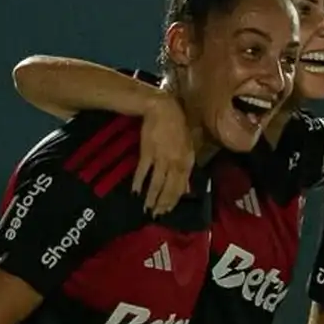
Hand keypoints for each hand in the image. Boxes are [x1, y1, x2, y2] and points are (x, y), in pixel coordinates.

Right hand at [132, 93, 194, 215]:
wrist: (163, 108)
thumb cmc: (177, 126)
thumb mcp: (188, 147)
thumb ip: (187, 169)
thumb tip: (187, 189)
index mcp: (187, 161)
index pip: (181, 187)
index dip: (174, 200)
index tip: (168, 211)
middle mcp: (175, 162)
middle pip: (169, 188)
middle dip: (163, 203)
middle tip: (156, 215)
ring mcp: (161, 158)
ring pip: (157, 183)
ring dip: (151, 197)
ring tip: (146, 208)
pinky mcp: (148, 152)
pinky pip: (143, 171)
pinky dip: (139, 182)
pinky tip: (135, 191)